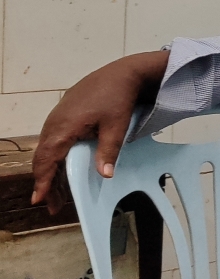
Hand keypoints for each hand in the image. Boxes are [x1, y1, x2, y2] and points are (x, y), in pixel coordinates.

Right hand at [31, 52, 167, 212]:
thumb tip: (105, 175)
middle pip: (44, 158)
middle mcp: (54, 123)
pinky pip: (54, 141)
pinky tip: (62, 169)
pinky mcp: (63, 116)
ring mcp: (57, 118)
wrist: (121, 73)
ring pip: (48, 150)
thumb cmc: (117, 97)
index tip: (39, 198)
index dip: (43, 180)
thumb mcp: (116, 126)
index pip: (48, 158)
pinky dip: (55, 158)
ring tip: (56, 194)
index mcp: (64, 126)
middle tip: (51, 205)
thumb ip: (108, 151)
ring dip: (51, 171)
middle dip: (46, 182)